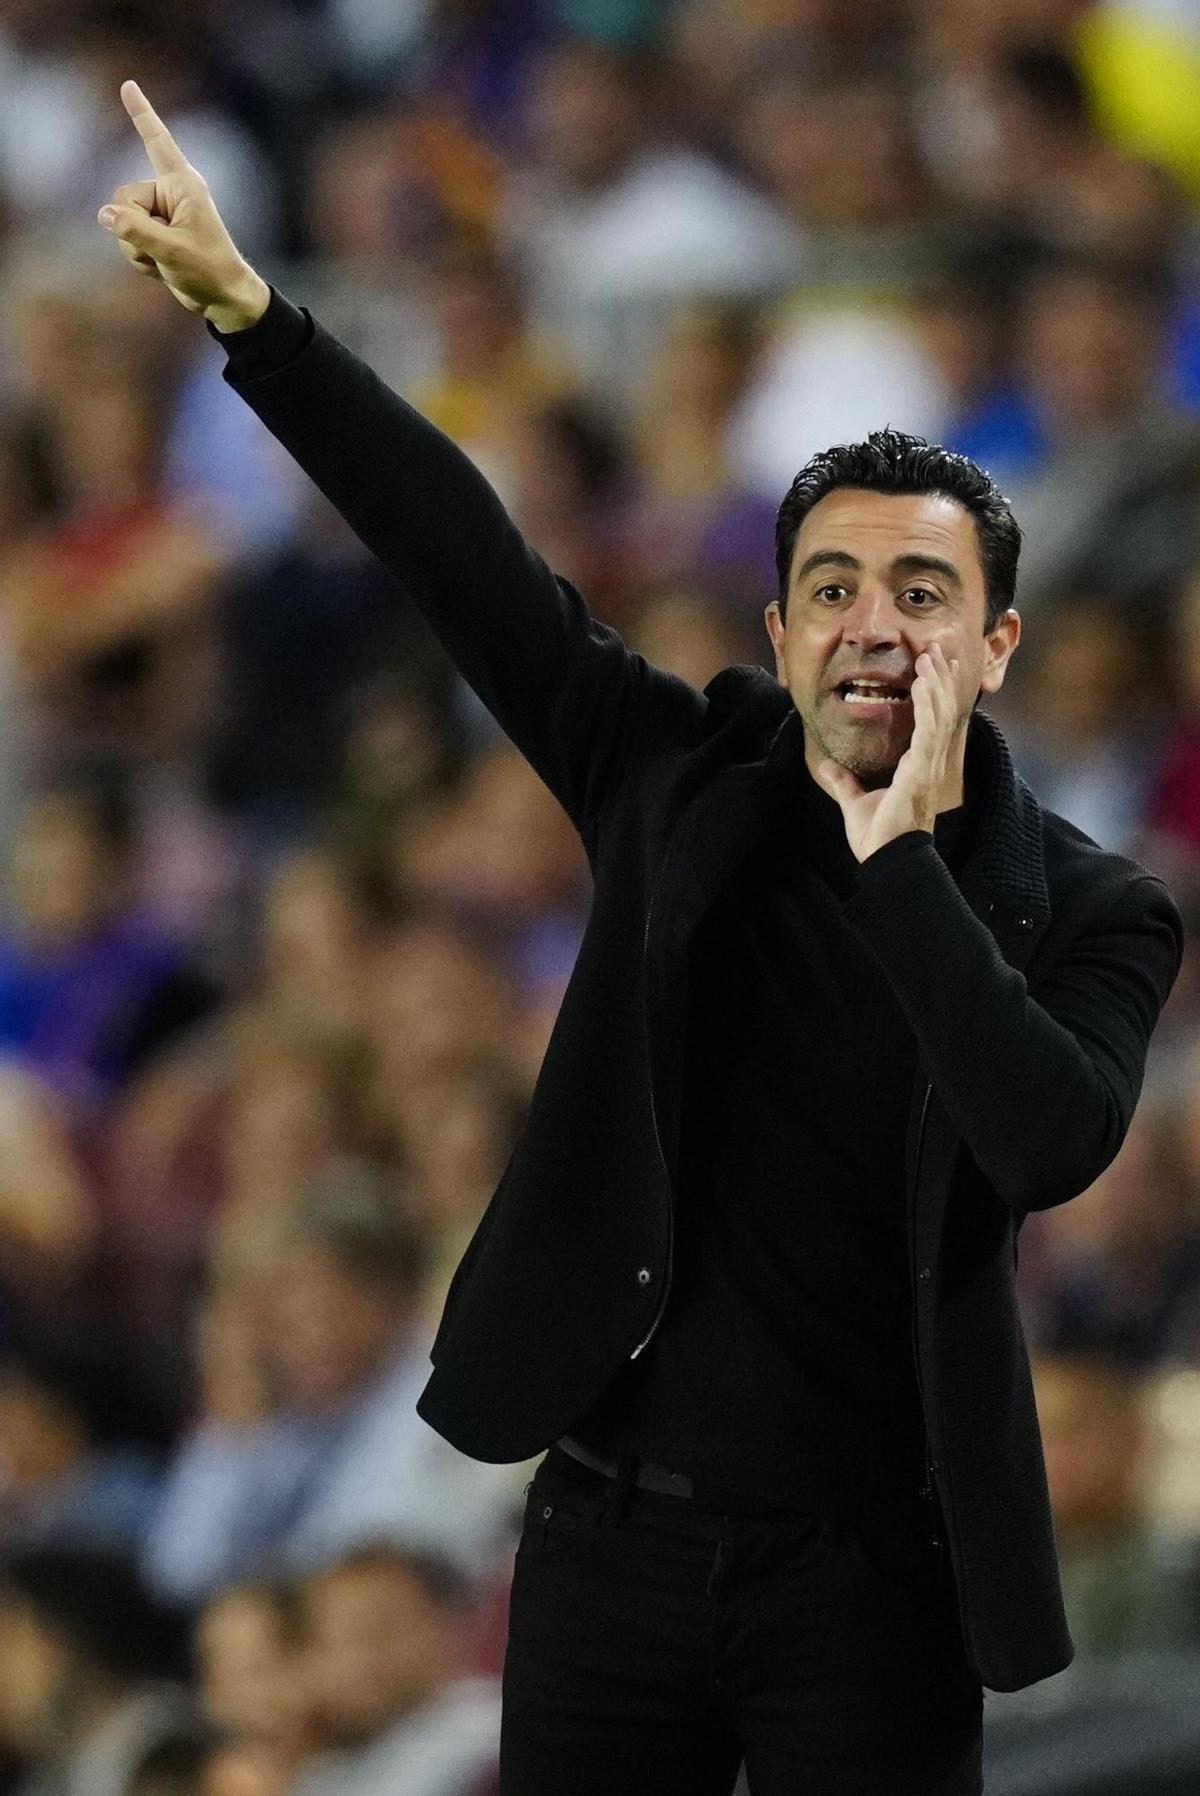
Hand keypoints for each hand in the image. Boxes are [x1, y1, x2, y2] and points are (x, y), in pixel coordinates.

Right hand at [97, 80, 269, 332]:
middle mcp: (170, 193)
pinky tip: (161, 267)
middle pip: (123, 199)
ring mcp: (161, 214)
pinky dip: (139, 258)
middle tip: (165, 250)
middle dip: (134, 230)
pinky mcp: (155, 233)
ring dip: (136, 249)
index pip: (157, 142)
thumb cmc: (209, 270)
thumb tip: (103, 214)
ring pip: (121, 222)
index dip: (142, 114)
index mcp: (183, 186)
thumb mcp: (172, 252)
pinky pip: (127, 239)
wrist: (223, 298)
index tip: (128, 86)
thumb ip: (135, 231)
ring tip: (166, 261)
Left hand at [814, 641, 961, 862]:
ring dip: (937, 681)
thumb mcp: (856, 803)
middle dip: (941, 676)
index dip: (935, 691)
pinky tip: (923, 681)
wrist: (885, 861)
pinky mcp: (921, 770)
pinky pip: (929, 729)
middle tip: (939, 647)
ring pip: (939, 712)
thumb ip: (845, 783)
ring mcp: (928, 765)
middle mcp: (929, 762)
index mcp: (919, 767)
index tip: (933, 665)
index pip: (932, 719)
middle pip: (941, 709)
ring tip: (932, 654)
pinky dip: (928, 703)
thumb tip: (829, 768)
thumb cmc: (878, 838)